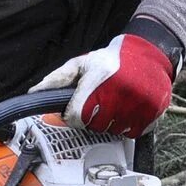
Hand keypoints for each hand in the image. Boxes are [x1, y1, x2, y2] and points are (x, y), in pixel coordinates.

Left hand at [32, 28, 176, 137]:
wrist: (148, 53)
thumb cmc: (111, 59)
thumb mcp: (81, 63)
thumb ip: (57, 79)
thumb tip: (34, 93)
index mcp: (98, 81)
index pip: (76, 116)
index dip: (72, 115)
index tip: (76, 108)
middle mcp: (119, 94)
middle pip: (93, 125)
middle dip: (91, 117)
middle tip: (97, 102)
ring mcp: (137, 105)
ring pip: (112, 130)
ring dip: (109, 122)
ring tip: (113, 103)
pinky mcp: (151, 114)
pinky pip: (131, 132)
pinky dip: (127, 125)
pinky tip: (126, 109)